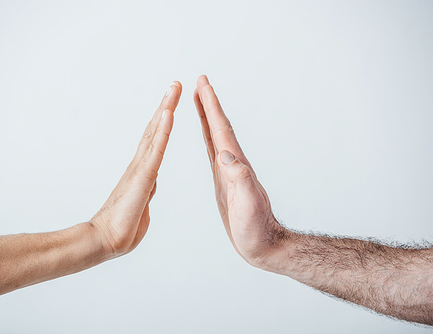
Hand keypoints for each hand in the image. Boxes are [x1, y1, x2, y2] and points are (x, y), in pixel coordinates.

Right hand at [90, 82, 181, 259]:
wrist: (106, 243)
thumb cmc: (123, 230)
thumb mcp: (142, 207)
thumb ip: (147, 192)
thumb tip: (150, 184)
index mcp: (144, 172)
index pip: (156, 141)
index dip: (163, 122)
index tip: (171, 105)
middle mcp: (141, 165)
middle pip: (155, 129)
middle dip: (165, 106)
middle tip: (174, 85)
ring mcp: (141, 168)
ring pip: (155, 133)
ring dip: (165, 109)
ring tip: (174, 88)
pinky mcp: (142, 176)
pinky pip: (156, 150)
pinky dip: (163, 130)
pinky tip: (169, 113)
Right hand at [194, 75, 290, 270]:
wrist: (262, 244)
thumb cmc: (255, 228)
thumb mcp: (248, 203)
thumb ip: (239, 178)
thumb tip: (225, 154)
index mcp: (235, 164)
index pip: (221, 129)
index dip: (211, 106)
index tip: (203, 84)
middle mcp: (232, 163)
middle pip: (217, 127)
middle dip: (208, 104)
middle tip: (200, 82)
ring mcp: (227, 172)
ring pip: (214, 138)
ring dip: (206, 118)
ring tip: (199, 101)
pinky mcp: (222, 182)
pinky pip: (212, 153)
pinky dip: (207, 139)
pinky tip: (205, 136)